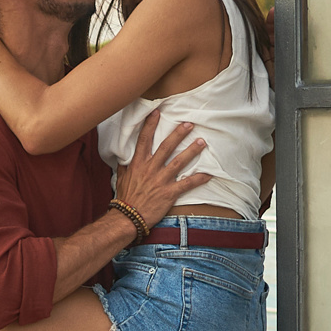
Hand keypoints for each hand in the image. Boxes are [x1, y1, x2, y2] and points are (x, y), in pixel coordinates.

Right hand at [112, 109, 209, 229]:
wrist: (127, 218)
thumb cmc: (125, 198)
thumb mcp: (121, 178)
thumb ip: (125, 166)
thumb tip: (123, 157)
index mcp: (138, 163)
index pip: (144, 139)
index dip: (150, 125)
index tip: (157, 112)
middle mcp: (150, 168)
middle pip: (166, 146)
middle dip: (178, 134)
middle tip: (189, 124)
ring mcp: (161, 180)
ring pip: (179, 162)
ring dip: (192, 151)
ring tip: (202, 142)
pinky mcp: (169, 193)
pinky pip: (187, 184)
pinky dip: (198, 179)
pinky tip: (209, 174)